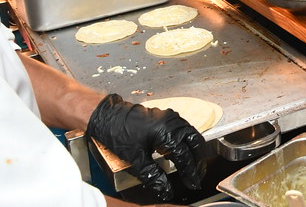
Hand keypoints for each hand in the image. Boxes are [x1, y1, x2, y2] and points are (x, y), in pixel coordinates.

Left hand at [86, 94, 204, 200]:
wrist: (107, 116)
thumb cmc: (119, 134)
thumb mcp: (136, 160)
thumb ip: (153, 176)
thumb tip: (165, 190)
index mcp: (167, 133)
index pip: (185, 156)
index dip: (190, 172)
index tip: (192, 182)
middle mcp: (173, 123)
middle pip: (195, 143)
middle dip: (198, 160)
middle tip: (198, 175)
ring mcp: (171, 117)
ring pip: (192, 134)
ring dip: (194, 150)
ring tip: (193, 164)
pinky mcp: (167, 116)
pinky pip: (185, 128)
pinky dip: (187, 141)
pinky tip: (182, 150)